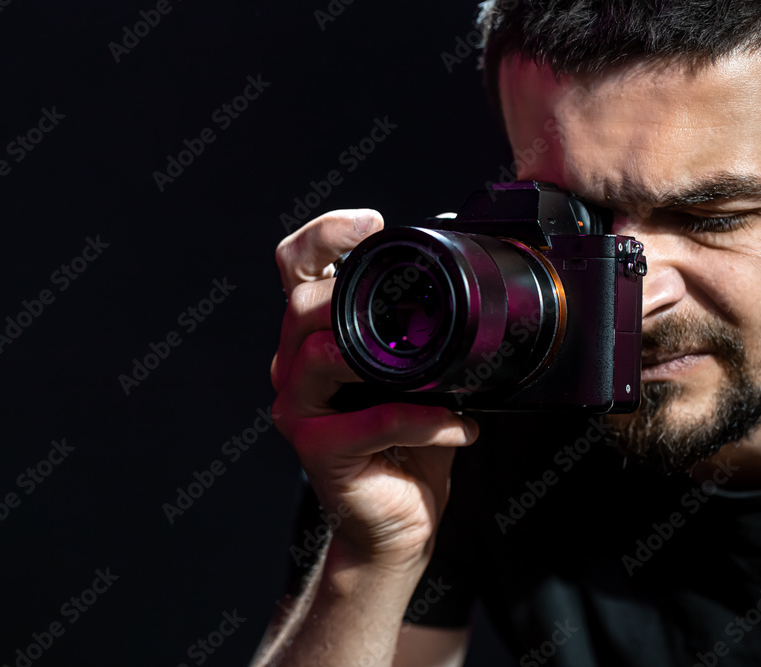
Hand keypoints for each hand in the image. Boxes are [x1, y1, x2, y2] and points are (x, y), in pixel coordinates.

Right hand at [271, 209, 479, 573]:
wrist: (399, 519)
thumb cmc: (408, 443)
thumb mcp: (415, 372)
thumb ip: (418, 329)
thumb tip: (468, 274)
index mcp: (314, 335)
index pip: (295, 267)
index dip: (323, 234)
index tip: (370, 225)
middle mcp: (293, 366)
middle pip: (300, 304)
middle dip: (354, 296)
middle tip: (418, 318)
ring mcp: (299, 408)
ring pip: (319, 355)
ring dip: (389, 362)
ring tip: (444, 381)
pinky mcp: (317, 449)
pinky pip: (373, 419)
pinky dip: (427, 421)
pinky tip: (460, 429)